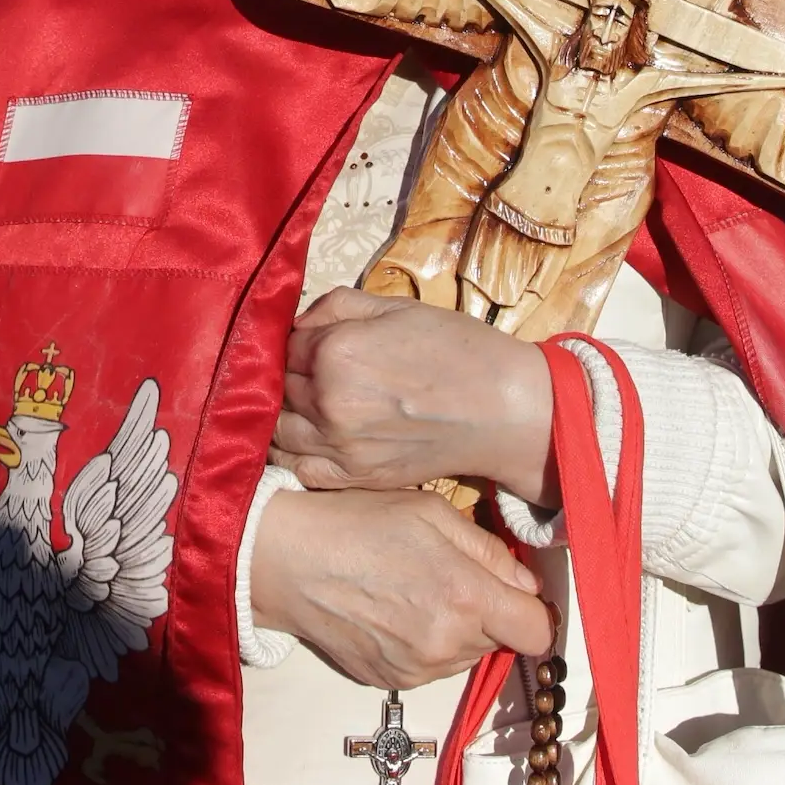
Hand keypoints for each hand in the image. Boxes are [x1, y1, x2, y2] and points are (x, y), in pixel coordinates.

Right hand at [251, 488, 552, 688]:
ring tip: (413, 590)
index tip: (517, 596)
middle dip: (487, 612)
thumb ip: (489, 551)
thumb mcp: (432, 513)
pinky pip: (429, 666)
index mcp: (466, 598)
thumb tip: (523, 584)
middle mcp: (447, 644)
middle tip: (447, 576)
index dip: (534, 612)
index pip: (538, 632)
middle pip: (499, 641)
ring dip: (456, 629)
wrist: (288, 560)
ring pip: (465, 655)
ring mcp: (417, 669)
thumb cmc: (358, 523)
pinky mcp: (390, 680)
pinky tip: (391, 611)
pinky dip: (423, 643)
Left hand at [276, 288, 554, 502]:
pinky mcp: (356, 477)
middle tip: (314, 376)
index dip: (299, 344)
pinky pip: (300, 470)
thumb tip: (296, 324)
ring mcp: (340, 445)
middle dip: (292, 378)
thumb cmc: (456, 349)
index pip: (287, 347)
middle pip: (281, 387)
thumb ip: (336, 307)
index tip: (315, 347)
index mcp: (336, 351)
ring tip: (303, 408)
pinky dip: (294, 456)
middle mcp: (329, 401)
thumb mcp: (395, 308)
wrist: (503, 408)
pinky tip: (305, 442)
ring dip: (286, 416)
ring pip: (280, 430)